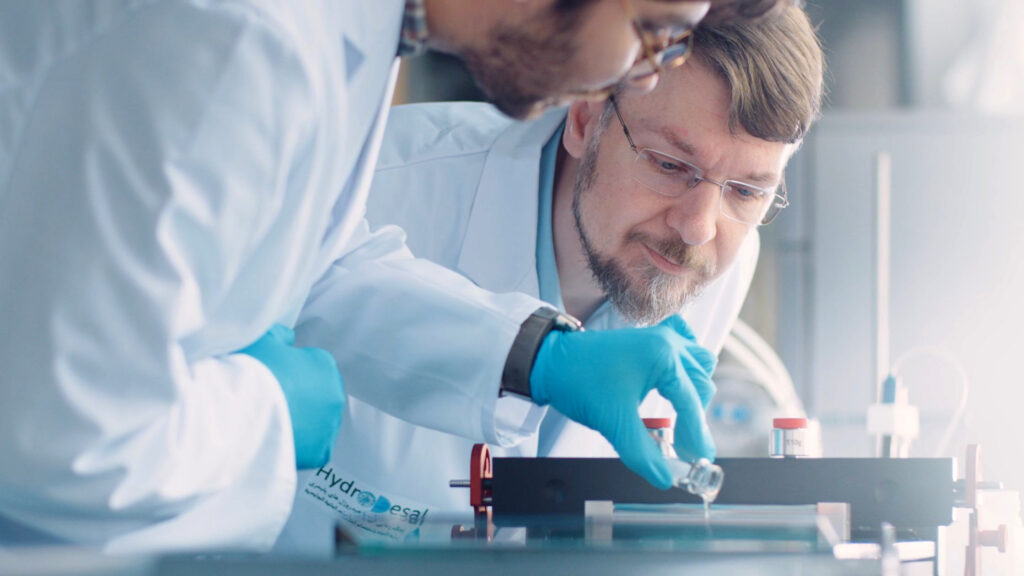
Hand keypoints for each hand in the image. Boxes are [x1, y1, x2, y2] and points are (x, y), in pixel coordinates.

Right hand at [238, 324, 344, 468]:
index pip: (312, 365)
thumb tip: (288, 339)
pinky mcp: (320, 453)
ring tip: (268, 425)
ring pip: (316, 423)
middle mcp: (335, 394)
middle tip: (268, 403)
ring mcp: (330, 426)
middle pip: (317, 395)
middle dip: (297, 398)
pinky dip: (296, 447)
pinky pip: (310, 449)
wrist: (235, 413)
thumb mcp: (260, 338)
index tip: (270, 379)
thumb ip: (279, 336)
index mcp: (324, 364)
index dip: (288, 372)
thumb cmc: (247, 372)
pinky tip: (274, 443)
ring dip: (298, 423)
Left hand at [529, 315, 716, 488]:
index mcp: (663, 357)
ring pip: (697, 364)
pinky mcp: (648, 339)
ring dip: (693, 392)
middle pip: (700, 384)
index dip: (697, 436)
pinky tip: (675, 382)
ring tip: (680, 419)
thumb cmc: (579, 383)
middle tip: (683, 446)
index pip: (691, 403)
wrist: (550, 362)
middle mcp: (667, 342)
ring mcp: (659, 337)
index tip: (699, 459)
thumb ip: (642, 454)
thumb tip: (664, 478)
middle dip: (694, 418)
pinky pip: (683, 346)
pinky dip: (685, 366)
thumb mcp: (613, 423)